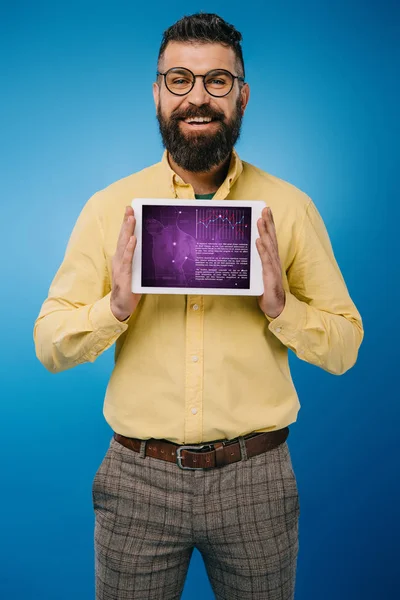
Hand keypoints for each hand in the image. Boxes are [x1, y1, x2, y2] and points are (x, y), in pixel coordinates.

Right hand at [110, 205, 141, 320]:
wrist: (120, 306)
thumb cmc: (130, 288)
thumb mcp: (136, 271)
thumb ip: (139, 259)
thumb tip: (149, 247)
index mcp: (122, 257)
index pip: (124, 237)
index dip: (126, 224)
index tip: (130, 210)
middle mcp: (118, 259)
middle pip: (122, 237)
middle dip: (126, 222)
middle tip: (129, 208)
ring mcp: (120, 266)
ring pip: (123, 245)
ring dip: (127, 231)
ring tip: (131, 219)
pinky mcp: (123, 275)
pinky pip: (127, 260)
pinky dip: (129, 249)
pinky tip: (132, 240)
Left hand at [255, 207, 285, 318]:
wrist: (276, 307)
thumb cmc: (267, 290)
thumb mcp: (260, 273)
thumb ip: (256, 261)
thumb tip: (248, 248)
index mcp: (271, 258)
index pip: (270, 238)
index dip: (269, 224)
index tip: (265, 210)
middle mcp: (274, 260)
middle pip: (271, 238)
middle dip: (268, 222)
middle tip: (265, 209)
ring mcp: (273, 267)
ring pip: (269, 246)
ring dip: (264, 232)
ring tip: (260, 220)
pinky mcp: (270, 276)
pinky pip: (266, 261)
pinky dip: (262, 250)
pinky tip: (259, 241)